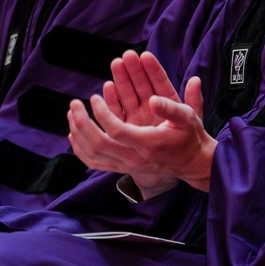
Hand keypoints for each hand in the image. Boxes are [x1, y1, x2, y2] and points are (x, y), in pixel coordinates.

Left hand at [67, 51, 214, 196]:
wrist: (192, 163)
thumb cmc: (189, 136)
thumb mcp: (188, 118)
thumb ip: (171, 107)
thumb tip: (153, 99)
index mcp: (149, 143)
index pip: (116, 131)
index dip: (102, 114)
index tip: (95, 97)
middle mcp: (135, 158)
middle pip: (98, 144)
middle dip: (83, 122)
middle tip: (75, 103)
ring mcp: (127, 165)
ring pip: (92, 154)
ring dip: (78, 132)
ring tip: (72, 112)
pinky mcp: (122, 168)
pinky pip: (94, 162)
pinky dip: (80, 149)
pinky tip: (74, 133)